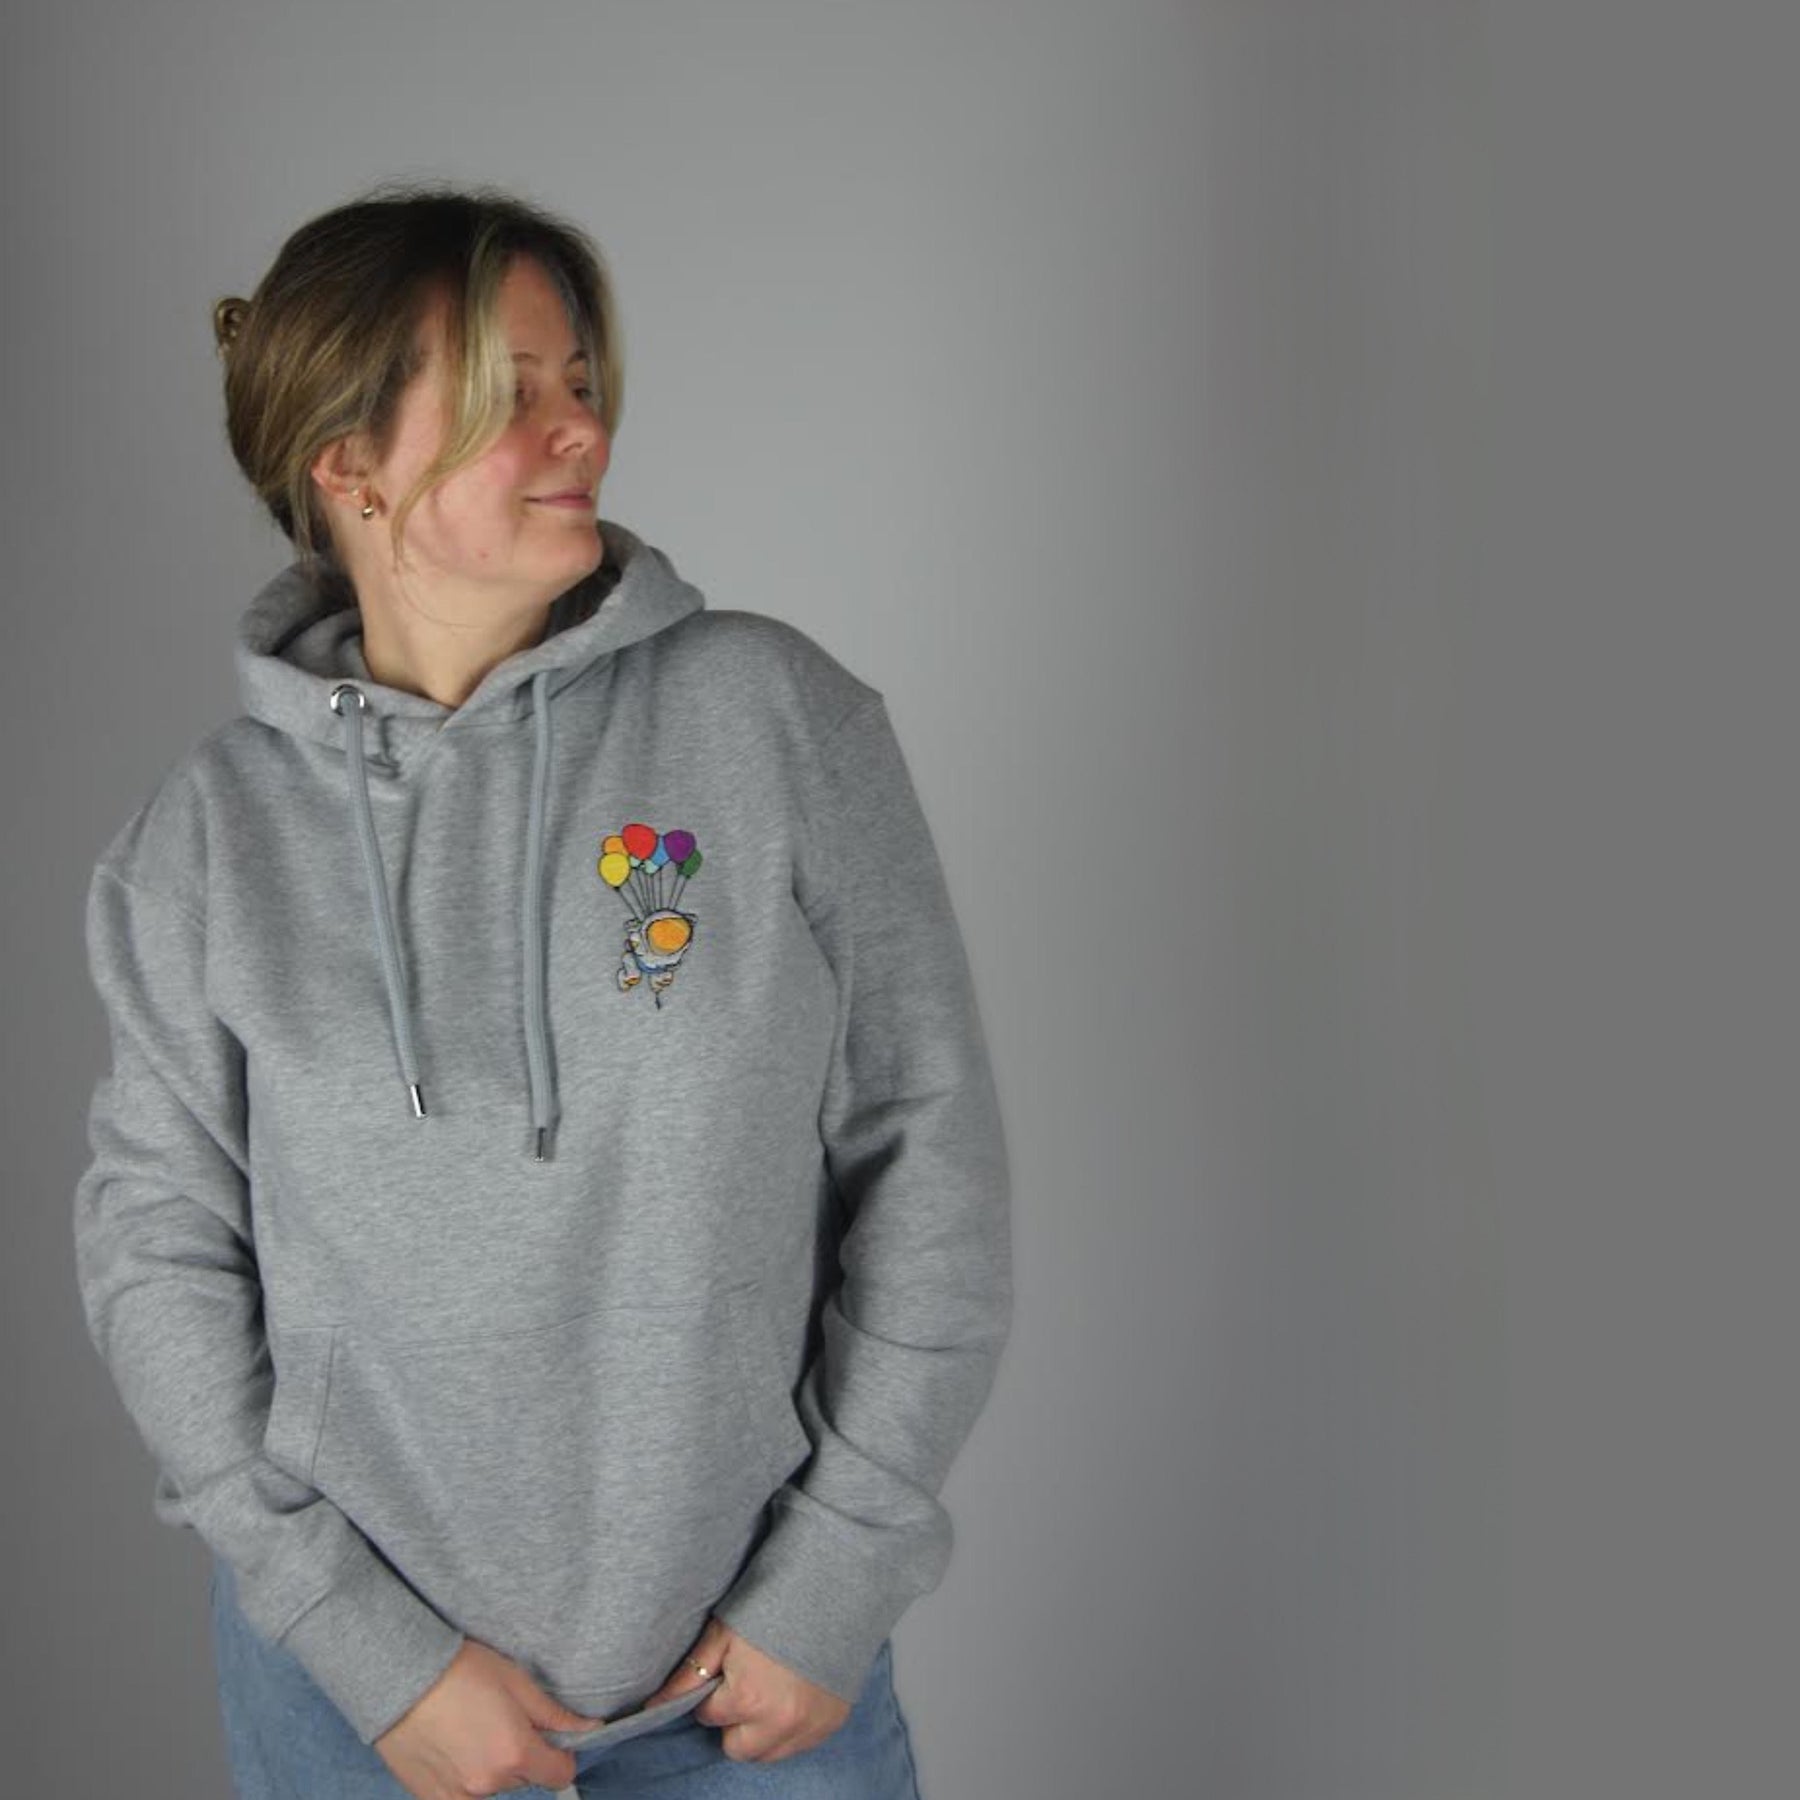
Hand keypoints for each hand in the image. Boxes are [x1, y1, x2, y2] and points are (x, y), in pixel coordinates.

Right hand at [373, 1638, 606, 1799]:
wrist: (400, 1677)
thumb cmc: (462, 1670)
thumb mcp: (516, 1682)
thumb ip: (554, 1714)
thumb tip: (591, 1730)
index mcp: (515, 1754)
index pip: (560, 1775)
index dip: (560, 1755)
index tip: (549, 1737)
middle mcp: (488, 1784)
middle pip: (524, 1779)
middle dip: (522, 1756)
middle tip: (502, 1721)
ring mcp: (456, 1796)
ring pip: (492, 1788)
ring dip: (492, 1769)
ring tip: (472, 1731)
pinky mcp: (429, 1799)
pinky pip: (462, 1798)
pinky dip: (465, 1780)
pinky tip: (453, 1750)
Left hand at [639, 1616, 852, 1763]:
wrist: (836, 1584)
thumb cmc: (775, 1600)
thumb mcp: (725, 1630)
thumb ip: (690, 1673)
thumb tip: (653, 1706)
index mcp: (748, 1698)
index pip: (709, 1715)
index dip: (715, 1690)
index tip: (729, 1667)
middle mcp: (779, 1722)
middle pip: (736, 1746)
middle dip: (735, 1719)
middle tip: (747, 1681)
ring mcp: (808, 1726)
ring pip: (767, 1753)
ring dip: (762, 1729)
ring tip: (771, 1687)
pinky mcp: (831, 1723)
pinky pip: (798, 1744)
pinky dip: (791, 1727)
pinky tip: (794, 1691)